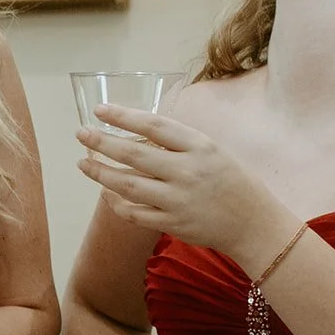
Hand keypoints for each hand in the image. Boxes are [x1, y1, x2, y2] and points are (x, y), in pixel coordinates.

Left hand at [76, 106, 272, 254]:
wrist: (254, 223)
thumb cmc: (232, 181)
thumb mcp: (212, 150)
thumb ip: (179, 142)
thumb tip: (138, 129)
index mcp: (199, 147)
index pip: (154, 126)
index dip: (124, 116)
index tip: (100, 110)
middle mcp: (187, 172)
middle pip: (134, 155)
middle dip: (102, 142)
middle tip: (81, 133)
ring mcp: (178, 200)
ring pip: (128, 186)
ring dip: (101, 173)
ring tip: (83, 164)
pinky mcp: (173, 224)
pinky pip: (135, 214)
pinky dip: (116, 203)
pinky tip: (105, 193)